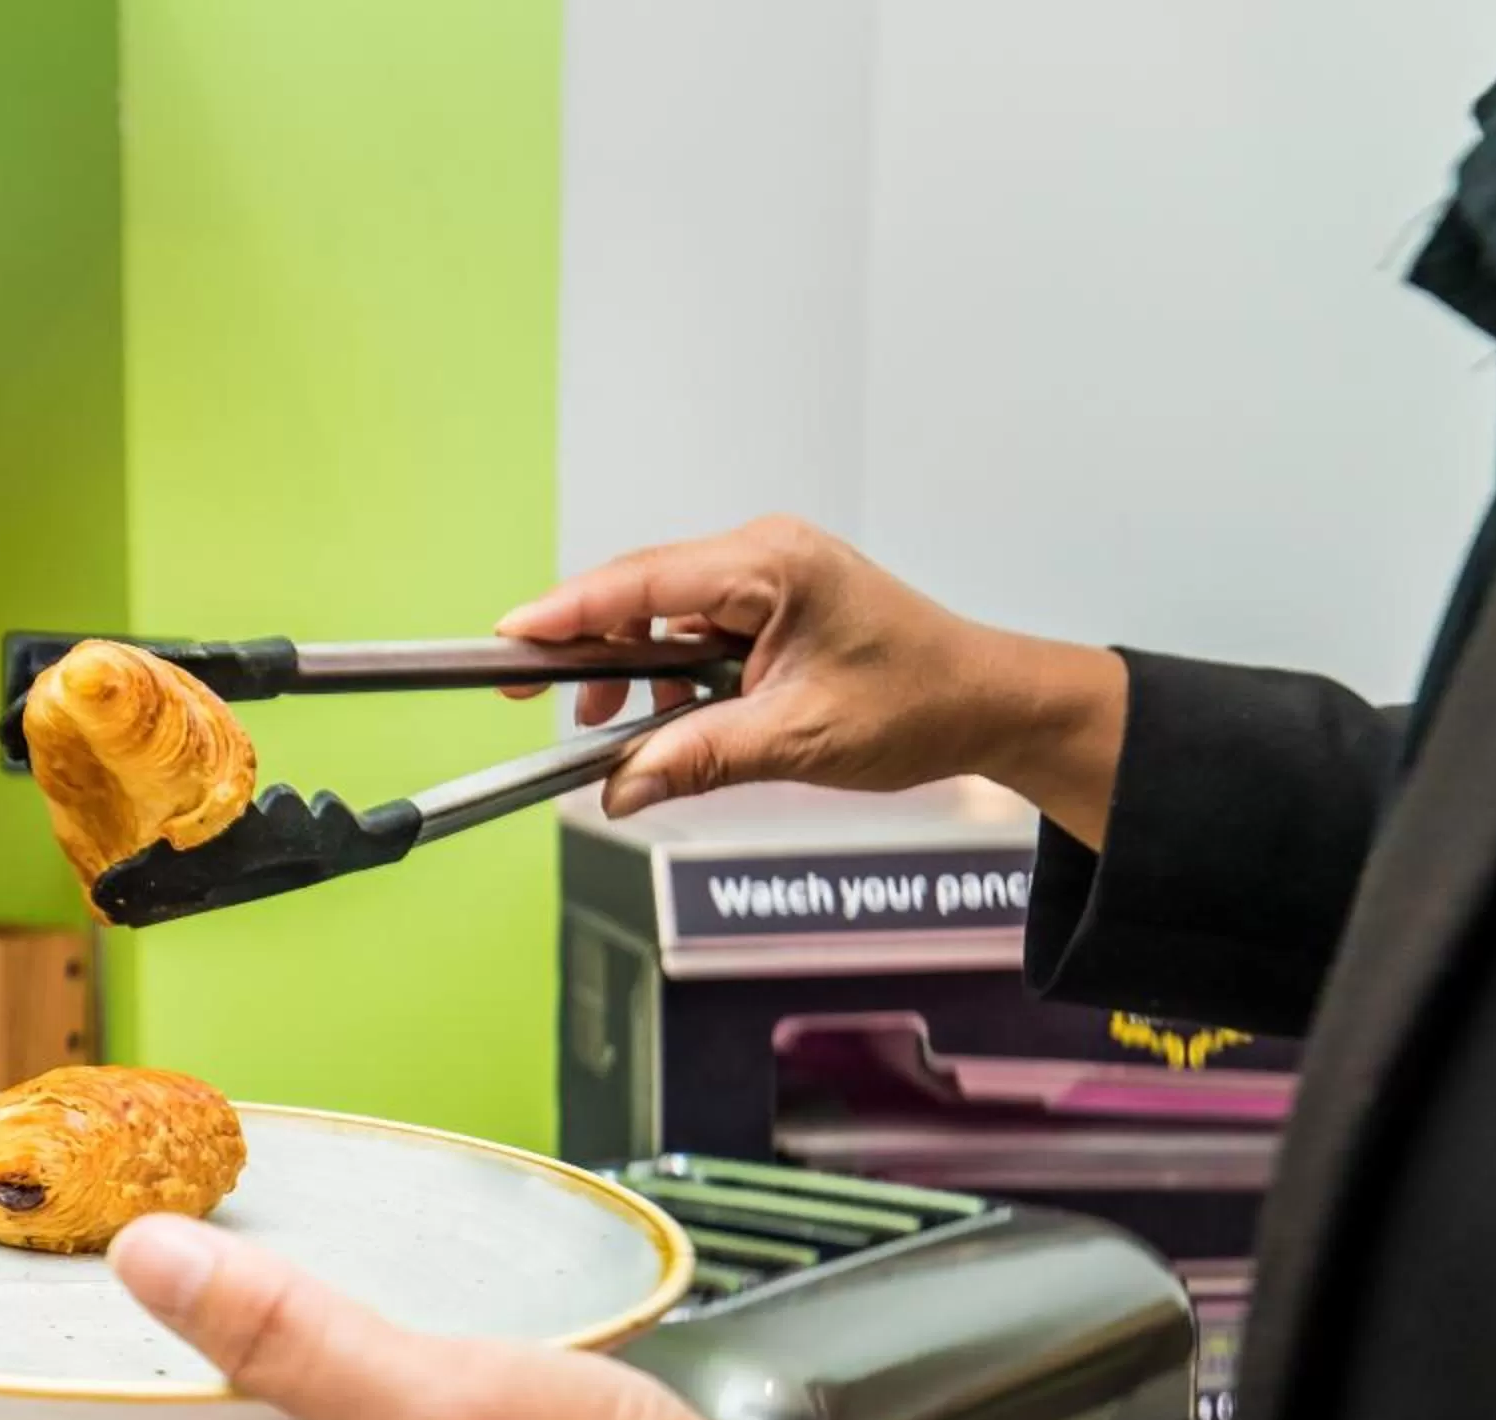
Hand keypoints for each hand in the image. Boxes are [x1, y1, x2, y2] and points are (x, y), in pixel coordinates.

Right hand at [498, 516, 1128, 842]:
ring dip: (628, 670)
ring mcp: (765, 577)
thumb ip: (697, 759)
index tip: (510, 638)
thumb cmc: (918, 702)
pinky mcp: (768, 606)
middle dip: (586, 648)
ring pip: (659, 614)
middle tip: (532, 693)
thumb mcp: (796, 740)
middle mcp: (763, 556)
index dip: (566, 612)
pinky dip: (665, 674)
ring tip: (613, 727)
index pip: (642, 580)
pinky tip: (667, 718)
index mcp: (772, 566)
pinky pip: (690, 631)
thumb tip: (618, 787)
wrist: (985, 703)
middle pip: (638, 591)